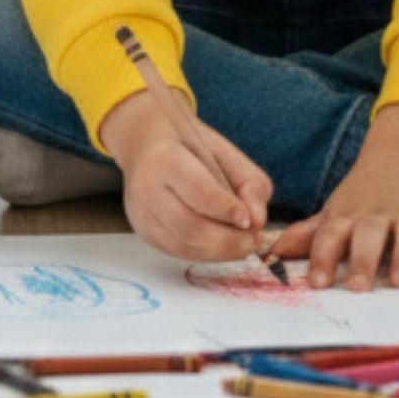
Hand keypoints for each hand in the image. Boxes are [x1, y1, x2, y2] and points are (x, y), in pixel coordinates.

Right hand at [100, 89, 271, 261]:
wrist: (145, 144)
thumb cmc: (188, 145)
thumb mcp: (225, 151)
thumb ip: (249, 182)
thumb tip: (258, 222)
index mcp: (164, 157)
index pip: (199, 192)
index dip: (227, 210)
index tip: (250, 221)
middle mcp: (145, 187)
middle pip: (190, 227)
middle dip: (228, 241)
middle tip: (254, 241)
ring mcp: (141, 212)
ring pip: (183, 245)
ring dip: (220, 253)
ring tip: (244, 245)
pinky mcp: (143, 230)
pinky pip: (178, 251)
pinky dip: (205, 254)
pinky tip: (222, 246)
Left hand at [267, 103, 398, 290]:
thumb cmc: (362, 197)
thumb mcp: (335, 212)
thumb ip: (308, 236)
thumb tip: (271, 255)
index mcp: (349, 215)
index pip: (331, 233)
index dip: (322, 257)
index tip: (317, 284)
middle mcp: (378, 215)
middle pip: (369, 232)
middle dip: (363, 258)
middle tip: (358, 286)